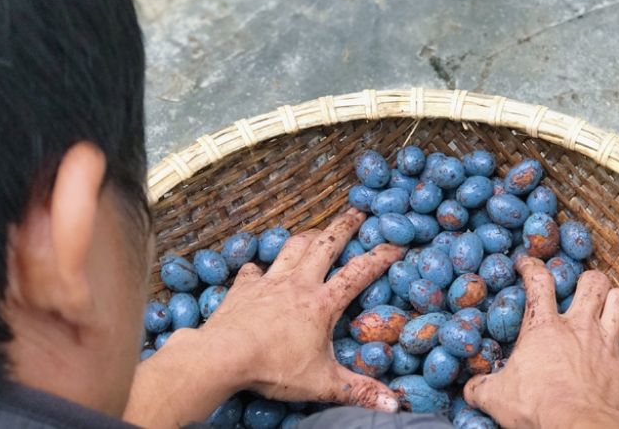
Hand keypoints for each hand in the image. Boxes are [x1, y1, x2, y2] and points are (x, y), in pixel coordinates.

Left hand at [124, 209, 402, 427]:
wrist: (223, 355)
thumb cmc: (274, 366)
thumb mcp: (322, 383)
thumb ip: (358, 391)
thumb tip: (393, 406)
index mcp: (322, 303)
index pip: (359, 273)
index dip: (379, 257)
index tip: (394, 245)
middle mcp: (298, 283)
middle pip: (326, 244)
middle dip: (344, 226)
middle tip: (356, 211)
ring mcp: (269, 281)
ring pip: (292, 247)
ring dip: (307, 236)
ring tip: (316, 230)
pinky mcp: (244, 287)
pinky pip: (253, 269)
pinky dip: (259, 267)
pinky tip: (259, 269)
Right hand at [463, 257, 618, 428]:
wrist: (578, 428)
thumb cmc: (536, 407)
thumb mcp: (496, 396)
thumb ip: (480, 387)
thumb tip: (468, 389)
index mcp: (544, 327)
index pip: (538, 281)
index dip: (532, 266)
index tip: (527, 264)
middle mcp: (580, 327)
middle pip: (593, 282)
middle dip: (589, 279)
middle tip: (582, 287)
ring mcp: (608, 345)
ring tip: (613, 304)